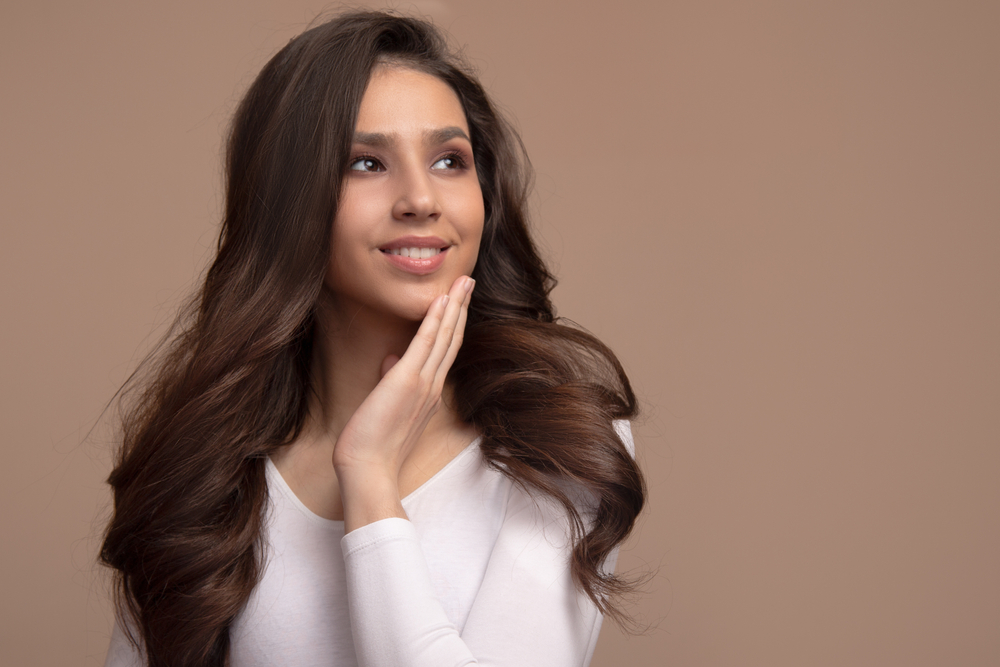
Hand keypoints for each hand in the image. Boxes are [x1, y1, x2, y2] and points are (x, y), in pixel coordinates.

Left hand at [333, 275, 474, 531]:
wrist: (368, 470)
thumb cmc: (373, 445)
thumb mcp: (384, 407)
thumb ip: (391, 380)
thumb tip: (389, 359)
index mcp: (429, 392)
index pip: (445, 351)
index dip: (453, 323)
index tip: (457, 300)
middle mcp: (432, 385)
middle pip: (452, 338)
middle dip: (461, 306)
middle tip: (470, 280)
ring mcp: (423, 383)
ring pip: (444, 336)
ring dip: (454, 306)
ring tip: (464, 281)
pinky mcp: (407, 380)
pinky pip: (426, 344)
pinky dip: (435, 321)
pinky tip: (442, 301)